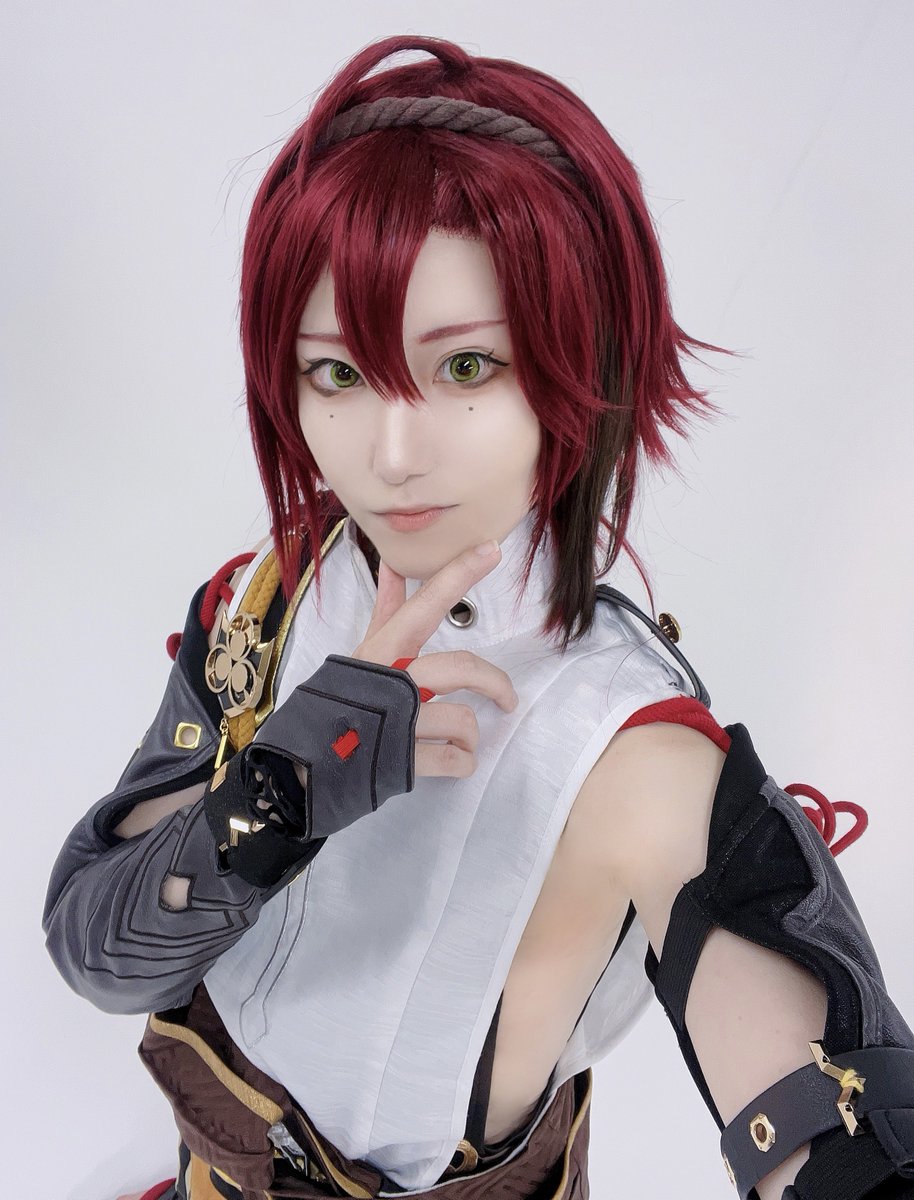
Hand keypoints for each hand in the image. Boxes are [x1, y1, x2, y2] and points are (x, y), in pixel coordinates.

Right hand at [352, 541, 518, 778]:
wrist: (304, 764)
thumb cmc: (340, 702)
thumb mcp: (363, 652)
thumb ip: (386, 610)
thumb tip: (394, 564)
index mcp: (381, 653)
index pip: (422, 607)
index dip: (456, 577)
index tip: (489, 550)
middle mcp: (390, 683)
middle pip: (459, 668)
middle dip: (494, 683)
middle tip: (508, 698)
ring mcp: (396, 723)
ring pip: (461, 720)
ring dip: (470, 735)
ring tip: (465, 741)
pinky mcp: (401, 762)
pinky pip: (453, 761)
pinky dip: (462, 763)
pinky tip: (456, 760)